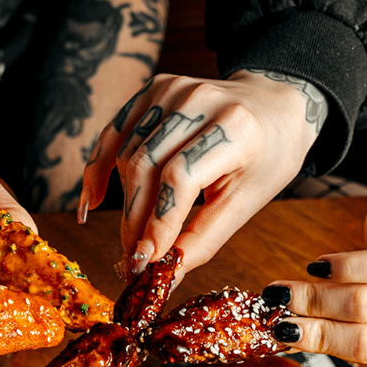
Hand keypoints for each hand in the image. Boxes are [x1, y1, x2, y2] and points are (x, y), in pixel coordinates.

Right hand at [80, 70, 324, 278]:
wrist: (273, 106)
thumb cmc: (266, 157)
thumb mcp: (247, 203)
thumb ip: (202, 240)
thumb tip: (163, 278)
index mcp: (235, 128)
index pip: (180, 178)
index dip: (158, 222)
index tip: (145, 260)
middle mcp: (200, 100)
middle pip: (146, 166)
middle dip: (134, 220)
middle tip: (131, 258)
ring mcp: (173, 89)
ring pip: (127, 155)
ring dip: (123, 203)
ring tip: (130, 235)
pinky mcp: (153, 89)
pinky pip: (114, 133)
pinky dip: (99, 168)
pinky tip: (93, 200)